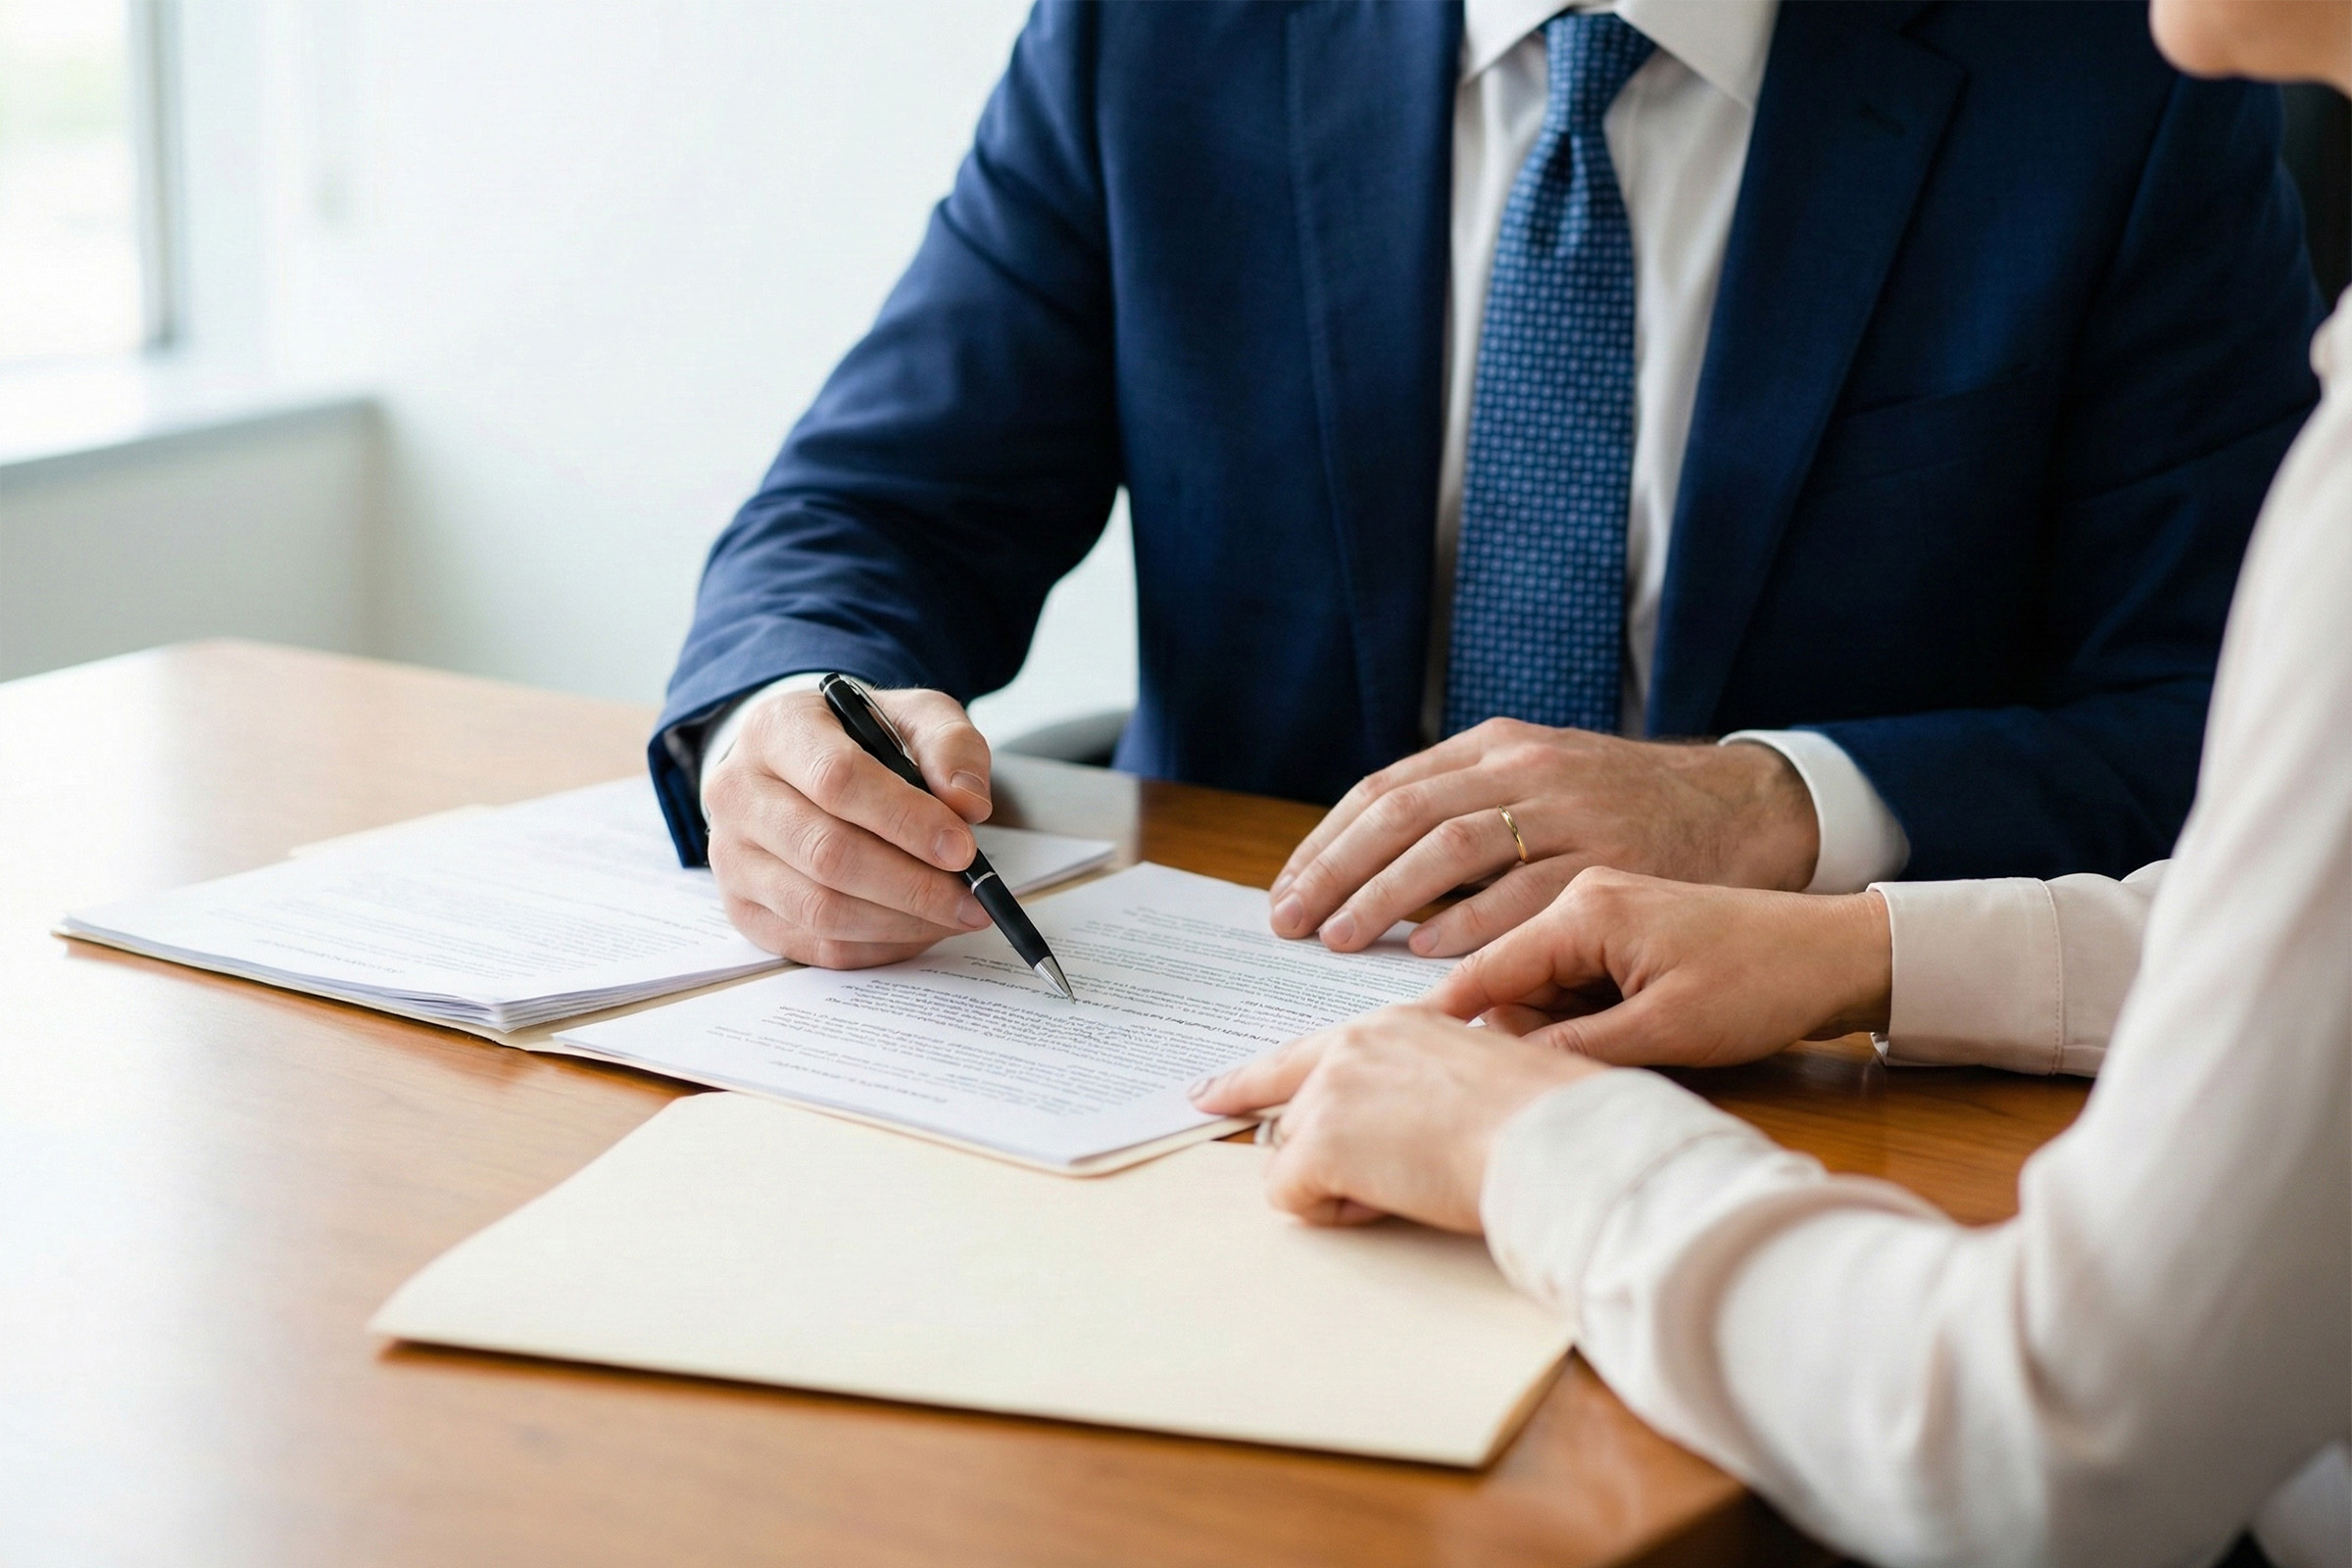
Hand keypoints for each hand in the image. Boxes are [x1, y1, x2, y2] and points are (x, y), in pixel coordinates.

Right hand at [702, 686, 997, 966]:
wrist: (800, 765)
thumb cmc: (861, 739)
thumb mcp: (914, 717)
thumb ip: (950, 746)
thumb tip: (968, 804)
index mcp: (776, 729)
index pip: (837, 780)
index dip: (905, 820)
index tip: (962, 848)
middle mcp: (738, 792)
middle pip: (826, 853)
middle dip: (912, 885)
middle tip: (971, 899)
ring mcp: (731, 856)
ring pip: (819, 909)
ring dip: (900, 922)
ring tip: (955, 915)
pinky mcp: (742, 907)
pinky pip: (815, 945)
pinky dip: (877, 947)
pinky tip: (918, 930)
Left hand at [1189, 1005, 1605, 1229]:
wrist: (1556, 1138)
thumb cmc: (1545, 1120)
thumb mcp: (1478, 1080)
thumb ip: (1424, 1088)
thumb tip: (1404, 1129)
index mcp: (1396, 1024)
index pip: (1306, 1051)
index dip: (1252, 1078)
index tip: (1209, 1089)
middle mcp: (1353, 1043)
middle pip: (1290, 1108)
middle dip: (1305, 1142)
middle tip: (1312, 1147)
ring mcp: (1332, 1089)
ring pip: (1293, 1155)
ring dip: (1340, 1182)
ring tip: (1413, 1182)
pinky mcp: (1322, 1140)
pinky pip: (1292, 1195)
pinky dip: (1333, 1212)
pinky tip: (1390, 1200)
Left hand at [1267, 721, 1818, 957]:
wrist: (1743, 807)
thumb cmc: (1626, 810)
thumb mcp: (1541, 781)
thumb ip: (1465, 814)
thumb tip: (1366, 879)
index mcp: (1496, 745)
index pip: (1385, 788)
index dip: (1327, 843)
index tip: (1286, 891)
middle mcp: (1525, 766)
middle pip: (1404, 813)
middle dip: (1337, 870)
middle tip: (1293, 922)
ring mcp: (1569, 807)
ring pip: (1452, 845)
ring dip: (1387, 897)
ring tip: (1343, 939)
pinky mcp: (1609, 854)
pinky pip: (1523, 890)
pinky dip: (1470, 922)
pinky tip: (1430, 952)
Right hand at [1427, 868, 1891, 1068]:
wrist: (1837, 951)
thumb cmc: (1762, 983)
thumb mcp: (1665, 1030)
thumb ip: (1573, 1048)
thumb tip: (1500, 1070)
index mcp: (1584, 907)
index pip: (1484, 965)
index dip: (1445, 1015)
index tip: (1406, 1055)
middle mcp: (1581, 894)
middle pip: (1504, 976)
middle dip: (1519, 1029)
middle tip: (1572, 1066)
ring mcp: (1599, 904)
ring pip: (1533, 977)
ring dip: (1553, 1022)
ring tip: (1617, 1045)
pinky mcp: (1619, 922)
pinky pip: (1565, 971)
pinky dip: (1576, 1008)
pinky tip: (1616, 1028)